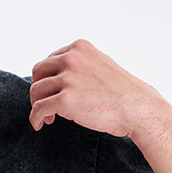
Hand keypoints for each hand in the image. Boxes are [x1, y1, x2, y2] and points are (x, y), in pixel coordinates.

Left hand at [28, 38, 162, 137]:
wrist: (136, 107)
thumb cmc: (120, 92)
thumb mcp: (99, 65)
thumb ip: (80, 65)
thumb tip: (60, 78)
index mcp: (79, 48)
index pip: (50, 60)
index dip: (48, 78)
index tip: (53, 92)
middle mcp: (72, 58)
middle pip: (38, 72)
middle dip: (39, 90)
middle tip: (46, 105)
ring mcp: (68, 78)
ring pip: (36, 91)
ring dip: (37, 105)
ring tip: (49, 118)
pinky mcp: (66, 99)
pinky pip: (39, 108)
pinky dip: (35, 118)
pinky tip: (40, 124)